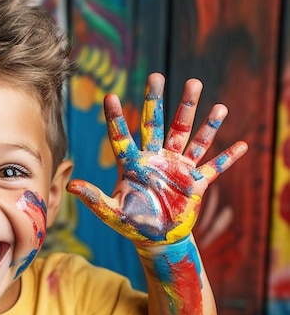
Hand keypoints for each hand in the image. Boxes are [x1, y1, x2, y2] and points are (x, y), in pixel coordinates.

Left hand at [66, 73, 247, 245]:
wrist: (156, 238)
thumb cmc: (131, 225)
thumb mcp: (111, 213)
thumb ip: (94, 199)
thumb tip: (71, 187)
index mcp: (133, 165)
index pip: (122, 137)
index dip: (115, 118)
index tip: (108, 96)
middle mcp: (156, 160)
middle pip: (158, 125)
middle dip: (157, 101)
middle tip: (156, 76)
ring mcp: (177, 168)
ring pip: (188, 137)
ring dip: (195, 116)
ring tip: (199, 89)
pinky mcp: (196, 182)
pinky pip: (215, 167)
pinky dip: (228, 158)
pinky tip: (242, 145)